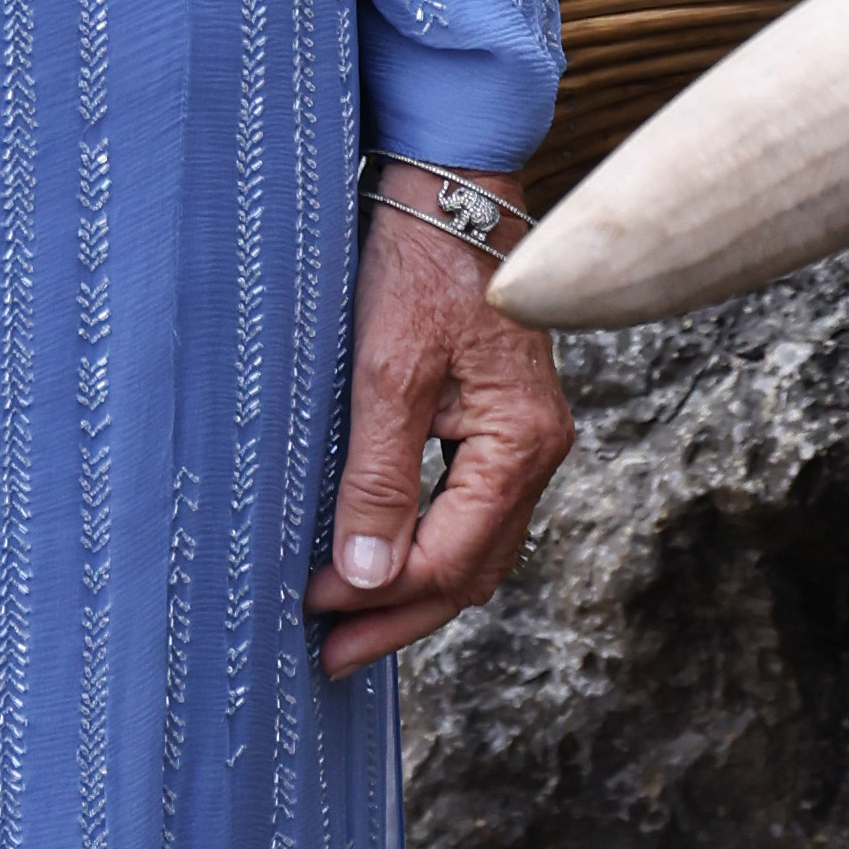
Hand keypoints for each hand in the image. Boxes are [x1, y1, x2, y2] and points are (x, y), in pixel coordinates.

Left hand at [304, 195, 572, 678]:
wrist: (447, 189)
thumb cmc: (419, 266)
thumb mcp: (386, 371)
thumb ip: (378, 476)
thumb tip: (365, 576)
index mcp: (519, 444)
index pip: (454, 560)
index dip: (384, 600)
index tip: (315, 617)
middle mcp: (533, 450)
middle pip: (472, 569)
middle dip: (399, 617)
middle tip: (328, 658)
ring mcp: (519, 438)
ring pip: (472, 545)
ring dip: (411, 590)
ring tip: (346, 628)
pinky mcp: (494, 420)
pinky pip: (466, 509)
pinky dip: (422, 545)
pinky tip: (377, 560)